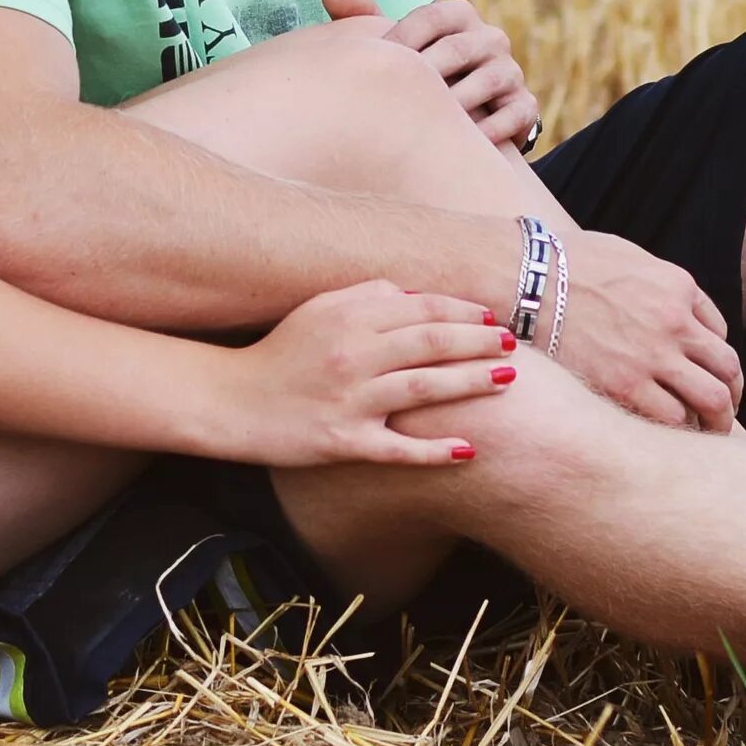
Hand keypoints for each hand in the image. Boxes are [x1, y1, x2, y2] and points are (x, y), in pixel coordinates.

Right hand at [226, 281, 518, 466]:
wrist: (231, 401)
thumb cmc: (281, 353)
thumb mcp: (318, 310)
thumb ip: (368, 295)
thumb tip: (416, 295)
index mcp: (349, 318)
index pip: (421, 308)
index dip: (462, 311)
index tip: (492, 316)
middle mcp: (353, 355)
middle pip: (431, 343)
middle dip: (478, 341)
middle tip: (513, 345)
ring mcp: (350, 400)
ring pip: (424, 387)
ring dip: (470, 383)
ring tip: (507, 381)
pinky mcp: (343, 441)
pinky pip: (398, 448)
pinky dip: (434, 449)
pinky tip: (468, 450)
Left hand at [322, 0, 541, 157]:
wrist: (466, 117)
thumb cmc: (422, 74)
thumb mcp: (400, 45)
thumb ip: (367, 18)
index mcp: (461, 16)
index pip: (433, 16)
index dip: (403, 38)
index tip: (378, 63)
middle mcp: (491, 38)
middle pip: (457, 48)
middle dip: (426, 73)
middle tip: (396, 97)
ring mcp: (511, 72)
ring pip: (488, 80)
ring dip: (457, 102)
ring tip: (428, 122)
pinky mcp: (525, 106)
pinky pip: (514, 114)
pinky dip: (490, 129)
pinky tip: (464, 143)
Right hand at [553, 231, 743, 431]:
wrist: (524, 276)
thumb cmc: (562, 262)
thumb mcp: (625, 257)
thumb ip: (653, 282)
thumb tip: (661, 303)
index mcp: (678, 287)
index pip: (718, 331)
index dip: (712, 357)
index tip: (703, 373)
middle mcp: (676, 322)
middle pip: (727, 368)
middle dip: (730, 394)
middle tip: (723, 411)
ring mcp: (654, 355)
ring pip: (711, 399)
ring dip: (714, 420)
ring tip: (704, 433)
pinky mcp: (625, 385)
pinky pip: (672, 418)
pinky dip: (678, 430)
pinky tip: (667, 436)